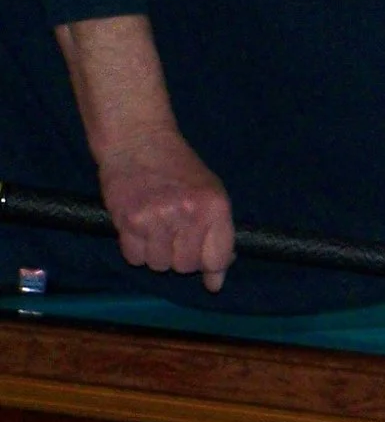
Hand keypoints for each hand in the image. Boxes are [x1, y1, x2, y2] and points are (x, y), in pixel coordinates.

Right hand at [96, 128, 233, 289]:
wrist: (139, 141)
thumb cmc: (179, 168)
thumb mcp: (212, 193)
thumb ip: (219, 234)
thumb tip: (217, 280)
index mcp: (215, 207)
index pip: (217, 259)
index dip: (213, 270)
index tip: (209, 275)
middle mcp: (187, 214)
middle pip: (186, 266)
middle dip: (182, 259)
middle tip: (176, 238)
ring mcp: (156, 218)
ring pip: (159, 265)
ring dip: (157, 254)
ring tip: (157, 230)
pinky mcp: (127, 221)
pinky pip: (134, 258)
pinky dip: (137, 250)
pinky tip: (140, 229)